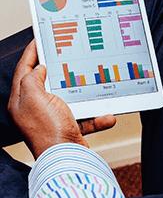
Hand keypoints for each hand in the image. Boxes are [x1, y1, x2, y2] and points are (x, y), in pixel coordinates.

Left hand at [8, 41, 115, 158]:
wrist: (67, 159)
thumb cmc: (48, 130)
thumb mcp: (34, 98)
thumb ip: (33, 79)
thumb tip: (40, 69)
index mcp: (22, 100)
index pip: (24, 69)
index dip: (32, 52)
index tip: (40, 39)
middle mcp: (35, 108)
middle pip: (46, 81)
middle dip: (59, 68)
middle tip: (67, 53)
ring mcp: (53, 118)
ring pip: (70, 97)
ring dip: (85, 93)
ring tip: (94, 82)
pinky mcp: (69, 127)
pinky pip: (86, 116)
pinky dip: (97, 115)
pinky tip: (106, 114)